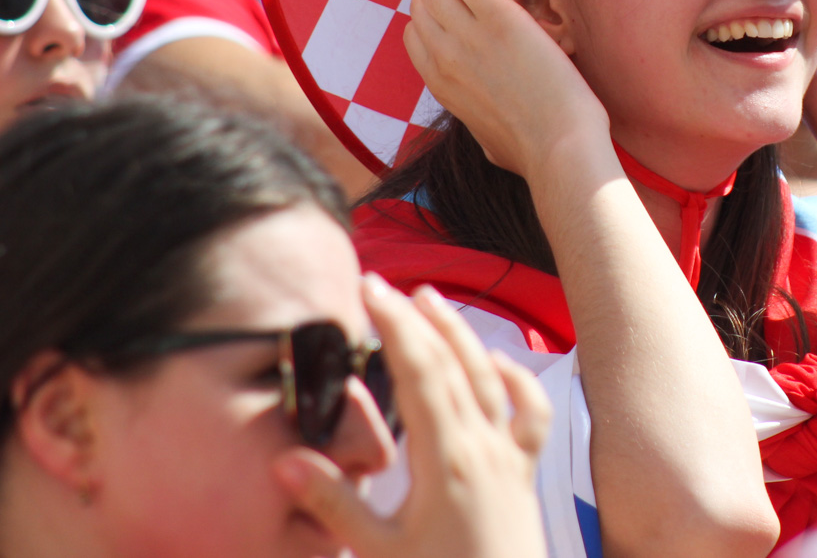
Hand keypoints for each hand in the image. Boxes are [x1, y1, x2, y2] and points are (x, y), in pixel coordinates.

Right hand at [274, 277, 550, 557]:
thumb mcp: (379, 552)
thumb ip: (336, 503)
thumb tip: (286, 460)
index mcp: (448, 460)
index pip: (420, 371)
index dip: (395, 324)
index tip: (370, 288)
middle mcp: (486, 448)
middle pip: (455, 364)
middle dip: (419, 319)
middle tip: (388, 286)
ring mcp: (511, 459)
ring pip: (493, 378)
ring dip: (462, 336)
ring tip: (433, 302)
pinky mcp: (525, 476)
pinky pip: (529, 413)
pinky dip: (515, 379)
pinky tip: (499, 364)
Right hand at [403, 0, 610, 176]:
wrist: (560, 148)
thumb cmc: (535, 150)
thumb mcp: (486, 139)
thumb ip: (476, 118)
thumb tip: (484, 118)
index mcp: (440, 86)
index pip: (414, 34)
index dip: (432, 13)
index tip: (458, 5)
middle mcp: (444, 58)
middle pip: (421, 2)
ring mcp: (467, 38)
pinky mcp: (498, 19)